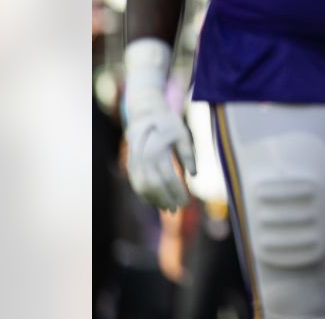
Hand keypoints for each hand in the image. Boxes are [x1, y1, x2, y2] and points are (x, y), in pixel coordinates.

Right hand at [124, 69, 195, 210]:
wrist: (145, 114)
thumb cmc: (169, 124)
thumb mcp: (183, 134)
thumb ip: (188, 154)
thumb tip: (194, 175)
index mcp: (158, 149)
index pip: (168, 178)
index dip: (177, 192)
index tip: (187, 203)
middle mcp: (143, 157)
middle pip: (153, 186)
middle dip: (165, 199)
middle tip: (177, 209)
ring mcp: (134, 162)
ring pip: (142, 187)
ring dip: (154, 200)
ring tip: (167, 209)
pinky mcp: (130, 165)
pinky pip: (136, 184)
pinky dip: (145, 195)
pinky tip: (155, 202)